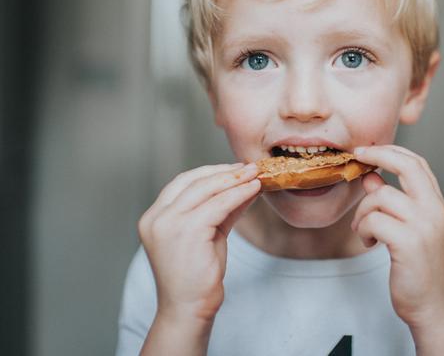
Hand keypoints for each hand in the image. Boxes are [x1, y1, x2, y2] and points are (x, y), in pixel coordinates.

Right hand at [138, 163, 259, 323]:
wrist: (188, 309)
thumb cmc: (197, 275)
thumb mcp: (207, 234)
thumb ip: (221, 209)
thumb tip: (245, 185)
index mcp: (154, 217)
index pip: (182, 183)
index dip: (210, 171)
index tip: (234, 168)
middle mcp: (156, 217)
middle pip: (194, 182)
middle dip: (224, 172)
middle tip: (249, 167)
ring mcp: (168, 223)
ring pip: (207, 189)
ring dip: (234, 179)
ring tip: (255, 175)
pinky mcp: (187, 231)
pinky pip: (219, 204)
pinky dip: (239, 193)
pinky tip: (253, 189)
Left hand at [351, 145, 443, 328]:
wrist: (434, 306)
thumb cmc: (420, 269)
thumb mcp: (410, 230)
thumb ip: (393, 203)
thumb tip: (371, 178)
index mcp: (437, 205)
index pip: (417, 163)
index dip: (391, 151)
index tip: (368, 151)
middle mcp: (435, 210)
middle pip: (406, 165)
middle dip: (377, 155)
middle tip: (357, 158)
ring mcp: (423, 225)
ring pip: (380, 196)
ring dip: (363, 213)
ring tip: (364, 231)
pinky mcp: (408, 242)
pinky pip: (373, 220)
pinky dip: (363, 229)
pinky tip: (368, 242)